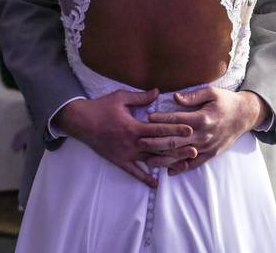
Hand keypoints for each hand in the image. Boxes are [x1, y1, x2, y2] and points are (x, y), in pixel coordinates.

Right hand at [55, 90, 194, 186]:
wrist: (80, 122)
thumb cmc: (101, 107)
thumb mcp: (121, 97)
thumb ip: (141, 97)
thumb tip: (158, 92)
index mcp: (134, 127)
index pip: (159, 129)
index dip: (175, 129)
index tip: (190, 130)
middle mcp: (132, 143)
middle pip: (158, 147)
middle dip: (177, 148)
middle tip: (195, 149)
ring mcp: (126, 154)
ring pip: (150, 160)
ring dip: (167, 162)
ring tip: (183, 164)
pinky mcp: (119, 161)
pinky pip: (134, 172)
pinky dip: (145, 178)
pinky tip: (156, 184)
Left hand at [148, 87, 265, 174]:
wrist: (244, 116)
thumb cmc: (227, 102)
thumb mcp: (212, 93)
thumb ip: (193, 96)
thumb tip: (175, 98)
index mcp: (202, 118)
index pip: (177, 120)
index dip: (161, 119)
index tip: (148, 118)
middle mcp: (203, 134)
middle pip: (175, 140)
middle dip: (156, 142)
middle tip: (140, 142)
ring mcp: (207, 146)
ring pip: (182, 154)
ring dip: (164, 158)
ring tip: (148, 160)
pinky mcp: (211, 154)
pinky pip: (194, 164)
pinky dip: (181, 168)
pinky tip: (169, 171)